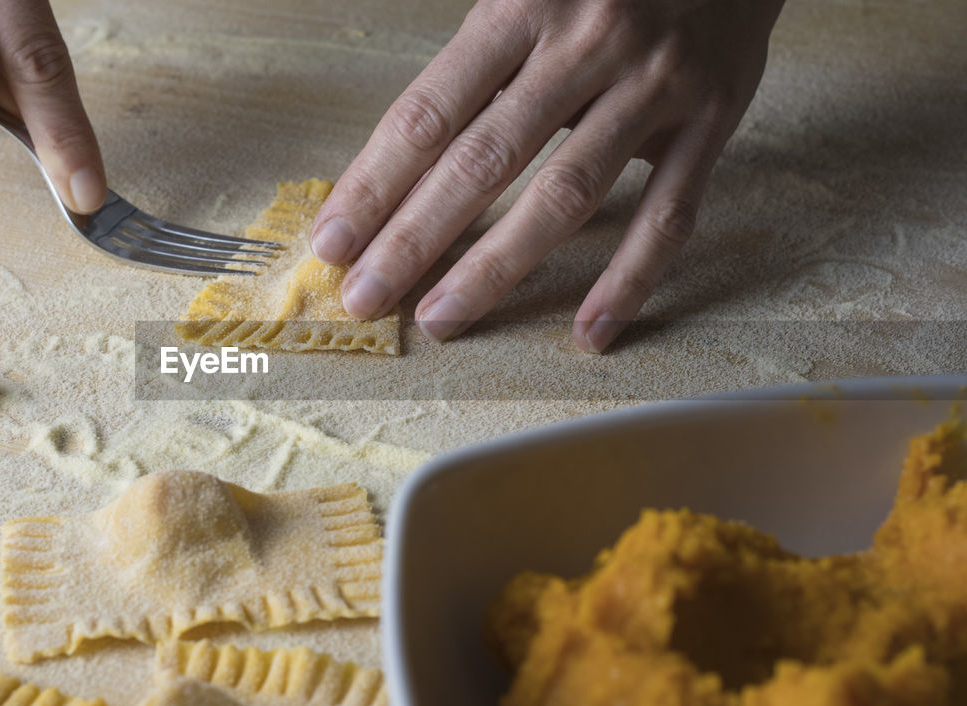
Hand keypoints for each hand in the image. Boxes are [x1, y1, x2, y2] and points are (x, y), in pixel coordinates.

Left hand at [310, 0, 783, 351]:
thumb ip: (475, 69)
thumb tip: (398, 168)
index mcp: (520, 5)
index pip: (429, 113)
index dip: (375, 184)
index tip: (333, 243)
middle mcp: (585, 43)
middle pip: (483, 160)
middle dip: (414, 239)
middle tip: (365, 298)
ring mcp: (653, 84)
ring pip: (566, 195)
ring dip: (497, 267)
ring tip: (442, 319)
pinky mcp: (712, 117)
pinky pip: (669, 213)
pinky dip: (629, 279)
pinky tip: (588, 332)